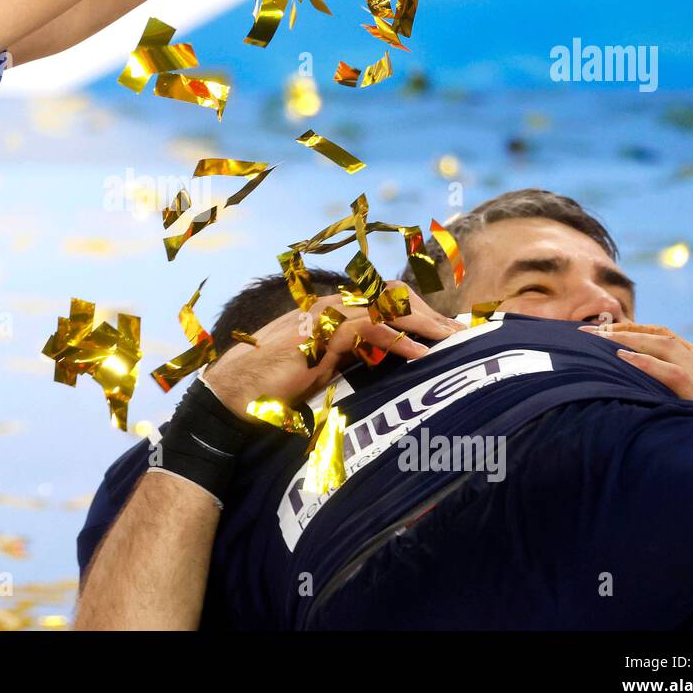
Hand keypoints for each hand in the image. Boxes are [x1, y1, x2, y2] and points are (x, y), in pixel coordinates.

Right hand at [203, 288, 463, 419]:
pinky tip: (422, 357)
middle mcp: (327, 307)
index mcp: (329, 313)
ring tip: (453, 341)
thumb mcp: (318, 371)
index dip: (416, 311)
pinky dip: (400, 341)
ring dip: (423, 323)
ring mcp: (321, 317)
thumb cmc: (268, 390)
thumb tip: (381, 364)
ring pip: (385, 306)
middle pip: (390, 296)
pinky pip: (369, 329)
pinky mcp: (317, 335)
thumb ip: (347, 360)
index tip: (444, 332)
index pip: (382, 299)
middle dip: (429, 313)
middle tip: (462, 334)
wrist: (230, 397)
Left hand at [582, 322, 692, 431]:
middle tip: (588, 332)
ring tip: (597, 339)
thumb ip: (688, 396)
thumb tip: (650, 397)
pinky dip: (647, 363)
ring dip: (628, 338)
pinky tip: (621, 358)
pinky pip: (676, 373)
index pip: (670, 339)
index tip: (604, 334)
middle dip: (624, 330)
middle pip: (664, 335)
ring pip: (667, 345)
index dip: (636, 333)